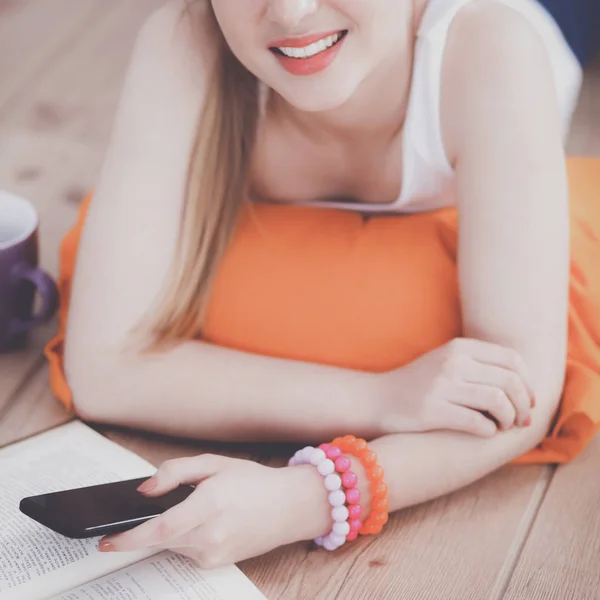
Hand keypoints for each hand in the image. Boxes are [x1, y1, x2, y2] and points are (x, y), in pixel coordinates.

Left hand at [98, 455, 328, 568]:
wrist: (287, 506)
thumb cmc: (252, 481)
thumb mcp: (214, 463)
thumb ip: (175, 472)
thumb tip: (144, 490)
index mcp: (210, 504)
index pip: (161, 528)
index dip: (129, 537)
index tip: (106, 540)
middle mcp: (211, 534)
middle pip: (161, 539)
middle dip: (143, 530)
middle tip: (134, 517)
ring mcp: (215, 553)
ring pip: (172, 545)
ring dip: (167, 530)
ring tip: (186, 508)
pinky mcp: (217, 563)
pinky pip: (186, 551)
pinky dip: (183, 537)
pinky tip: (200, 521)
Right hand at [379, 338, 535, 436]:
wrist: (377, 398)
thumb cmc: (418, 383)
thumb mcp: (446, 361)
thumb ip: (479, 363)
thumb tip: (524, 382)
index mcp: (459, 347)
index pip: (512, 360)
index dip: (529, 382)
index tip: (530, 400)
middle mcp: (451, 362)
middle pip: (510, 382)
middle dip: (524, 405)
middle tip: (522, 420)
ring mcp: (441, 386)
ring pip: (498, 402)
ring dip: (509, 419)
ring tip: (505, 427)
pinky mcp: (431, 411)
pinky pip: (477, 423)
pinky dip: (489, 431)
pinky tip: (485, 432)